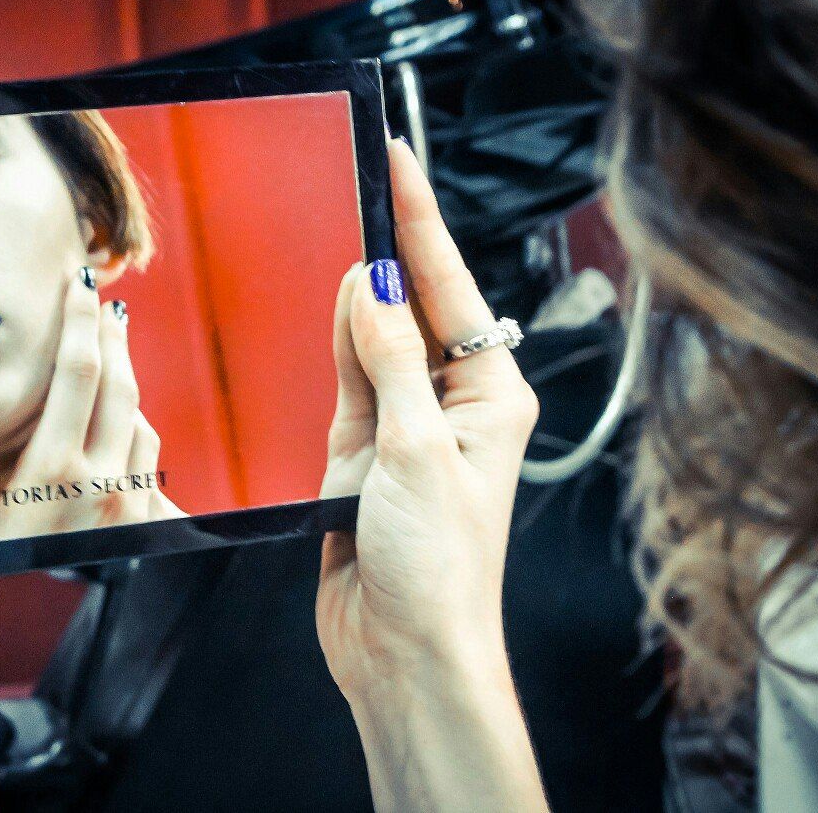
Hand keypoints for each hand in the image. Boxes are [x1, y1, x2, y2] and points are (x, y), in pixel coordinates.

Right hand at [0, 269, 180, 545]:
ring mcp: (132, 509)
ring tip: (108, 358)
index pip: (80, 374)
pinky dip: (135, 439)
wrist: (22, 638)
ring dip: (127, 388)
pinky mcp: (147, 528)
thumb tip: (1, 398)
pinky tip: (119, 429)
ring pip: (142, 425)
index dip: (82, 320)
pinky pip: (149, 468)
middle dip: (112, 339)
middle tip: (104, 304)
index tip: (81, 283)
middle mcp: (103, 486)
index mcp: (54, 472)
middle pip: (121, 388)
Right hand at [317, 139, 546, 810]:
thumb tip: (371, 286)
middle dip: (389, 248)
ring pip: (373, 343)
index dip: (419, 222)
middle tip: (362, 177)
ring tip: (340, 226)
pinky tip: (327, 310)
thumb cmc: (440, 569)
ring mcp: (404, 430)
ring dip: (356, 297)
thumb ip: (387, 361)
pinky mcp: (363, 457)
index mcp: (490, 395)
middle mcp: (451, 405)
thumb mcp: (412, 450)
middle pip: (414, 308)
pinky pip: (346, 385)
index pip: (450, 289)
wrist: (405, 654)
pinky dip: (335, 349)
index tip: (397, 162)